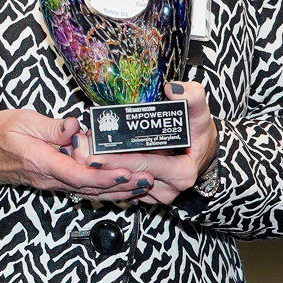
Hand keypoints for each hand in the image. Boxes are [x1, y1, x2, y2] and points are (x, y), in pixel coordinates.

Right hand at [0, 111, 131, 197]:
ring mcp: (52, 182)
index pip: (78, 175)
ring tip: (143, 184)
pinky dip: (104, 189)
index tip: (126, 173)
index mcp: (41, 162)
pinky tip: (122, 186)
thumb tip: (75, 127)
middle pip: (90, 188)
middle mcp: (49, 178)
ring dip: (118, 190)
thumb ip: (50, 126)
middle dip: (121, 186)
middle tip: (148, 179)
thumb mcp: (20, 121)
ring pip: (89, 191)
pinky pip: (83, 188)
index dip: (104, 177)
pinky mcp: (54, 181)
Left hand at [85, 82, 216, 204]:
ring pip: (123, 182)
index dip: (117, 159)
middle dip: (101, 163)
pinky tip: (92, 156)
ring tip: (80, 151)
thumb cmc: (200, 132)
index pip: (143, 165)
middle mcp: (169, 188)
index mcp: (181, 172)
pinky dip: (109, 172)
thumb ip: (192, 96)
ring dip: (102, 169)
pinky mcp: (148, 193)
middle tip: (78, 150)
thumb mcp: (201, 112)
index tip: (94, 153)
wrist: (204, 151)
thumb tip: (172, 89)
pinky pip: (125, 184)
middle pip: (128, 175)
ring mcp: (158, 194)